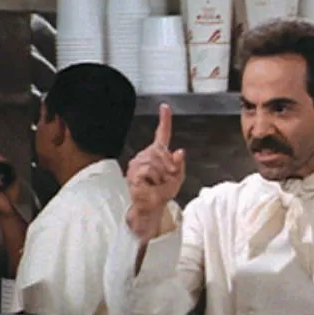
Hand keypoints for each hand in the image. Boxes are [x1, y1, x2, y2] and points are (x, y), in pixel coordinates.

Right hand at [126, 104, 184, 239]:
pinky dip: (154, 180)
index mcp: (158, 154)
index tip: (165, 107)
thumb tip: (180, 151)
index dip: (164, 120)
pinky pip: (149, 171)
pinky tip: (149, 185)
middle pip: (162, 151)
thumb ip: (180, 165)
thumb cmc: (162, 193)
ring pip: (155, 162)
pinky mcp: (133, 172)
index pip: (162, 134)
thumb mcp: (177, 179)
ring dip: (161, 176)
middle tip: (165, 180)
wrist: (151, 208)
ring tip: (156, 184)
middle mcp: (146, 155)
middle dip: (169, 167)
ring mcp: (137, 162)